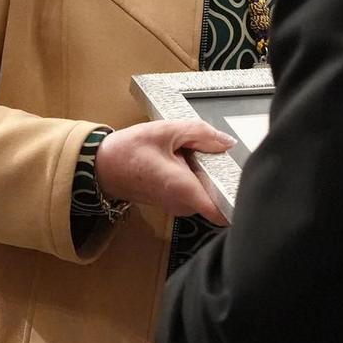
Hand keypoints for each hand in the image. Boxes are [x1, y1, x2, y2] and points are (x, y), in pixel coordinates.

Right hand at [94, 120, 234, 224]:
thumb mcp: (166, 131)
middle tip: (208, 153)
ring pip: (207, 192)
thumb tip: (226, 141)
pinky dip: (195, 176)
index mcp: (184, 189)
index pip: (223, 211)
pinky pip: (196, 191)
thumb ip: (201, 133)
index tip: (241, 183)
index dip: (237, 199)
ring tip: (189, 154)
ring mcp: (179, 206)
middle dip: (221, 175)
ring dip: (206, 174)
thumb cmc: (128, 152)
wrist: (101, 167)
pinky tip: (182, 160)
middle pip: (219, 195)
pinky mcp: (175, 203)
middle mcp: (183, 204)